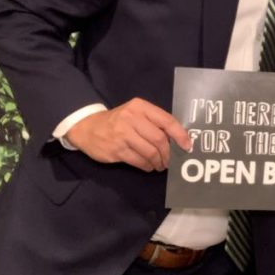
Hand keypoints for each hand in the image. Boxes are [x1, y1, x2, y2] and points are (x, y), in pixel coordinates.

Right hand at [65, 98, 191, 171]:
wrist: (87, 127)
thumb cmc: (118, 121)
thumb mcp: (135, 113)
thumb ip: (153, 122)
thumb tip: (177, 139)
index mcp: (140, 107)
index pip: (166, 120)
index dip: (180, 135)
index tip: (187, 146)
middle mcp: (131, 118)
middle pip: (159, 139)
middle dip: (169, 154)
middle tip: (170, 161)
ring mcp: (122, 134)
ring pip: (150, 152)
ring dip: (158, 162)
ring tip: (160, 165)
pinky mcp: (116, 149)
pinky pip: (138, 161)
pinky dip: (147, 166)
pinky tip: (148, 166)